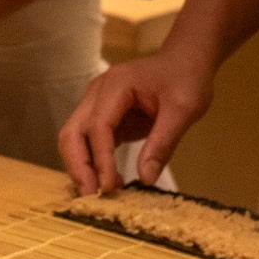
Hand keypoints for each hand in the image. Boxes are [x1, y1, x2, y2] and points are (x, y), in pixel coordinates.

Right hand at [58, 52, 213, 193]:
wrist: (185, 61)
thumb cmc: (186, 79)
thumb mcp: (183, 109)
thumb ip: (163, 142)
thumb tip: (145, 179)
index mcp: (116, 85)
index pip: (98, 126)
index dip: (101, 159)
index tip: (109, 188)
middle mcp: (97, 93)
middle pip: (72, 132)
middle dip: (78, 166)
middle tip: (92, 197)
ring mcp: (96, 104)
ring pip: (74, 138)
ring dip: (81, 167)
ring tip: (99, 194)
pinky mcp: (103, 117)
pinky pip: (88, 142)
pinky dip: (93, 163)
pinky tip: (108, 182)